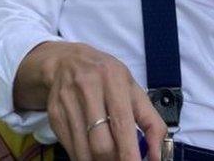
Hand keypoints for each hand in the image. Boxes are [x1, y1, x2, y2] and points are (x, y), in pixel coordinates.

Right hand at [41, 43, 165, 160]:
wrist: (66, 61)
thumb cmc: (107, 78)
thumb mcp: (133, 90)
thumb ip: (151, 121)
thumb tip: (158, 155)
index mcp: (113, 80)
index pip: (122, 123)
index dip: (129, 153)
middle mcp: (88, 88)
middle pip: (101, 143)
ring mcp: (68, 102)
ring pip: (84, 151)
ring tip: (109, 157)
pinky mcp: (55, 115)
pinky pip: (70, 149)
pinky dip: (84, 157)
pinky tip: (91, 151)